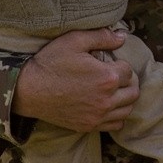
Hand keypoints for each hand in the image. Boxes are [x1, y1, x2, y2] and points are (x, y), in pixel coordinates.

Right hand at [13, 27, 139, 132]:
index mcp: (107, 77)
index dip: (121, 64)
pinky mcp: (89, 126)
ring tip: (116, 90)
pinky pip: (116, 124)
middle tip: (118, 75)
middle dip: (128, 81)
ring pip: (128, 109)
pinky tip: (108, 106)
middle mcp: (106, 99)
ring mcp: (98, 115)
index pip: (129, 71)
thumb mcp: (74, 40)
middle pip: (133, 91)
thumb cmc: (51, 62)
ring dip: (126, 98)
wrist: (28, 90)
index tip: (110, 62)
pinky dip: (117, 115)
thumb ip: (102, 37)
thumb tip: (122, 37)